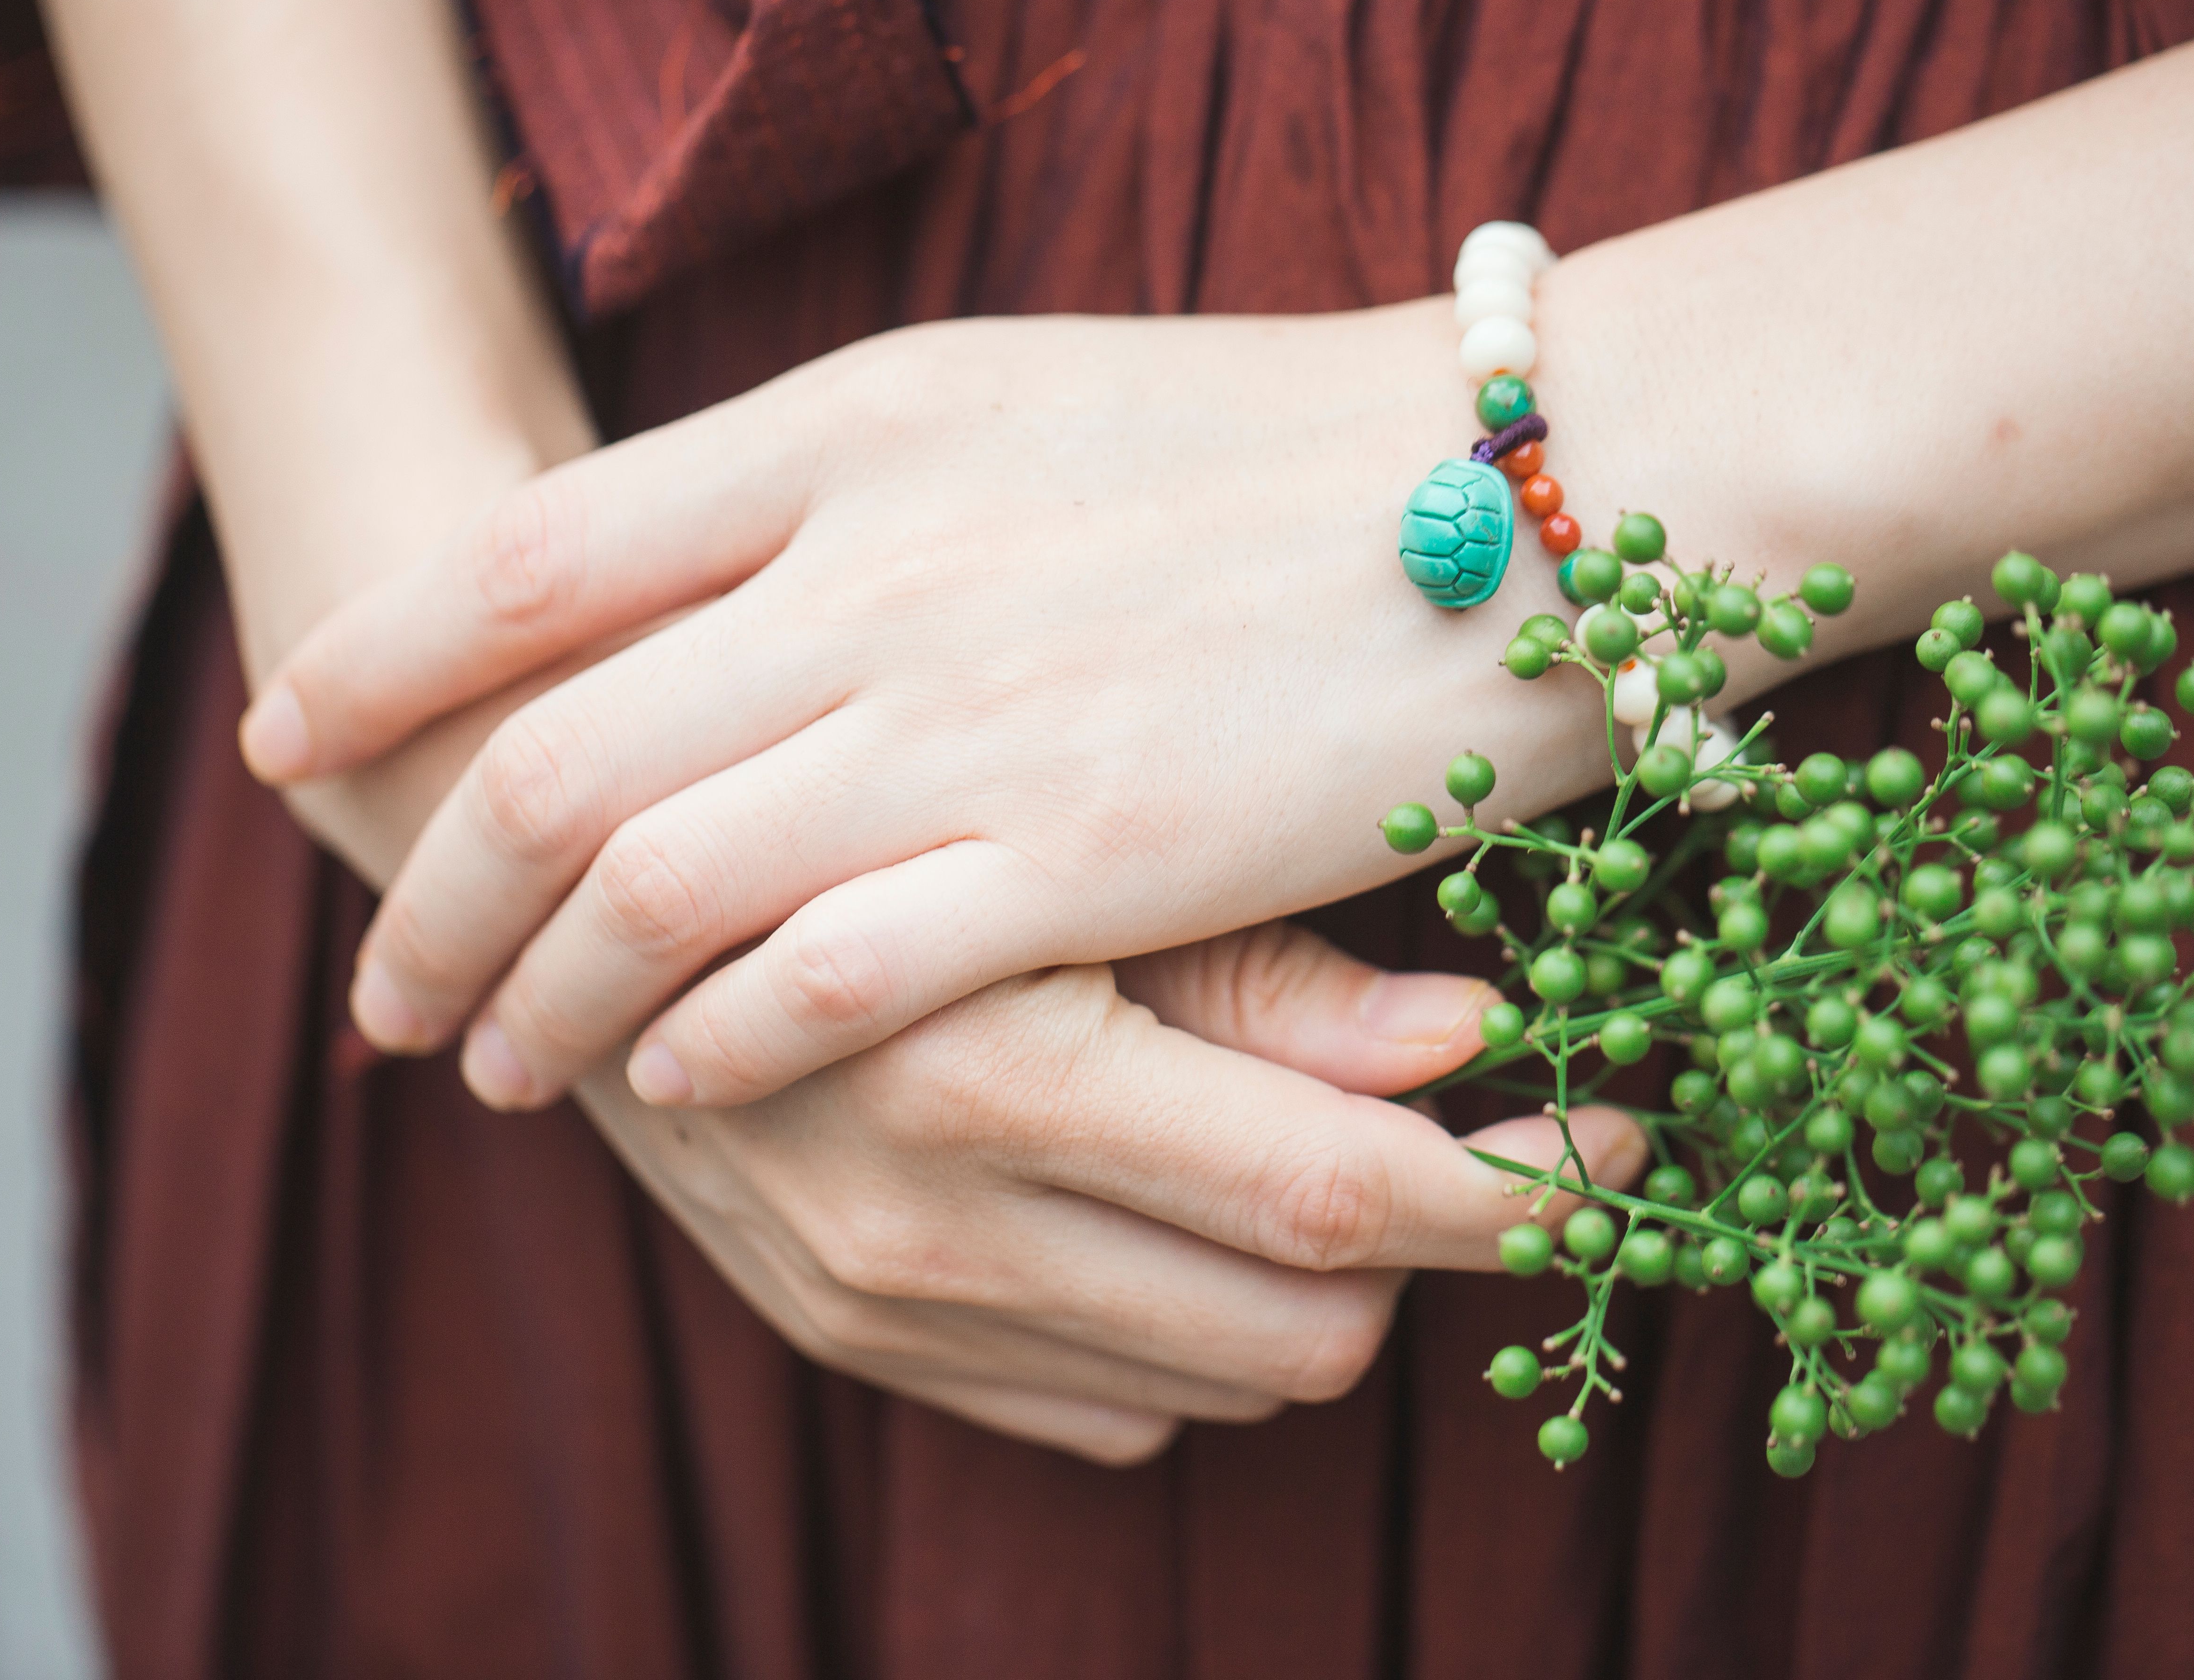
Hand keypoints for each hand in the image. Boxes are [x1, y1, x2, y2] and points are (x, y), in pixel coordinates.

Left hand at [245, 304, 1628, 1108]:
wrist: (1530, 479)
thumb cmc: (1282, 448)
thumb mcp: (1016, 402)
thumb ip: (838, 492)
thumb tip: (688, 600)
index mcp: (854, 427)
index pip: (526, 552)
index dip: (378, 658)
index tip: (298, 740)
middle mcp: (875, 563)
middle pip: (549, 750)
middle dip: (432, 897)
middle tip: (389, 987)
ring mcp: (972, 712)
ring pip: (650, 881)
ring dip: (544, 994)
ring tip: (500, 1063)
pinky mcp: (1082, 851)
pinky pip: (823, 974)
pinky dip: (717, 1040)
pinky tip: (682, 1084)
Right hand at [579, 920, 1642, 1463]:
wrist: (564, 864)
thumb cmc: (849, 786)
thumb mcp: (1056, 834)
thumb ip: (1263, 971)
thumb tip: (1475, 1050)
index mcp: (992, 1069)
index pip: (1335, 1200)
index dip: (1516, 1188)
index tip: (1629, 1144)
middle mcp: (928, 1220)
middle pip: (1300, 1326)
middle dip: (1427, 1245)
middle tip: (1481, 1129)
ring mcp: (879, 1304)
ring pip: (1216, 1381)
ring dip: (1305, 1282)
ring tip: (1305, 1132)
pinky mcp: (850, 1339)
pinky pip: (1103, 1408)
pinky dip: (1179, 1320)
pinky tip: (1163, 1186)